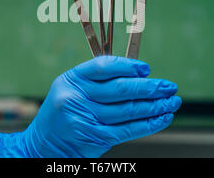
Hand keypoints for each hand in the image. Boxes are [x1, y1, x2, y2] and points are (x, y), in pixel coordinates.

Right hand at [0, 56, 180, 157]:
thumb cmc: (62, 113)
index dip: (128, 66)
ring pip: (129, 110)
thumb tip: (137, 75)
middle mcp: (76, 98)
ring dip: (156, 106)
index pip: (104, 67)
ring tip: (172, 102)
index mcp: (71, 80)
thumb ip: (97, 81)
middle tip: (169, 86)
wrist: (42, 145)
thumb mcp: (71, 89)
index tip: (146, 69)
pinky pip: (129, 129)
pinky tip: (162, 118)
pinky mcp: (95, 138)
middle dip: (150, 87)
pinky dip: (149, 124)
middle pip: (121, 89)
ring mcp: (86, 119)